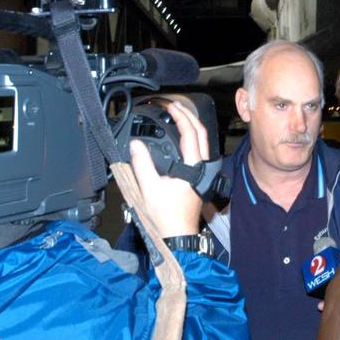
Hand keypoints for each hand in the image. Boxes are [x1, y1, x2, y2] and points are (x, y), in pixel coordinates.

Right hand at [128, 100, 207, 238]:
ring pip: (203, 142)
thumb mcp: (149, 188)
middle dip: (189, 116)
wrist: (178, 234)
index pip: (191, 133)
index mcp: (193, 167)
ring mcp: (203, 172)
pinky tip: (180, 137)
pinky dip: (191, 138)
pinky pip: (199, 150)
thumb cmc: (167, 215)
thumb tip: (135, 145)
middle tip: (175, 105)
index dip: (181, 116)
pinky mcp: (200, 177)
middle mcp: (202, 167)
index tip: (170, 106)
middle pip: (202, 133)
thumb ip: (141, 164)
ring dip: (192, 126)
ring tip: (178, 116)